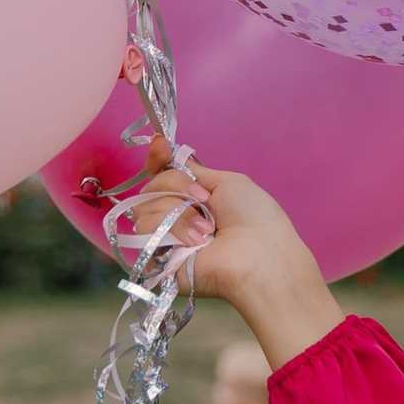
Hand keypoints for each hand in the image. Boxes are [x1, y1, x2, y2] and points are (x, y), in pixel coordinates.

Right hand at [130, 163, 344, 370]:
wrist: (259, 255)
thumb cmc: (253, 218)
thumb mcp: (226, 182)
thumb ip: (194, 171)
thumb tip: (169, 151)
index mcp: (192, 199)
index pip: (160, 174)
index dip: (156, 159)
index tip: (160, 144)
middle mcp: (174, 217)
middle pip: (149, 186)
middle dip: (176, 185)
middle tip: (205, 201)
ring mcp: (163, 238)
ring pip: (143, 207)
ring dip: (179, 213)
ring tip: (207, 231)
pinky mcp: (155, 259)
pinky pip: (145, 229)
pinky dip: (173, 230)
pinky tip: (196, 244)